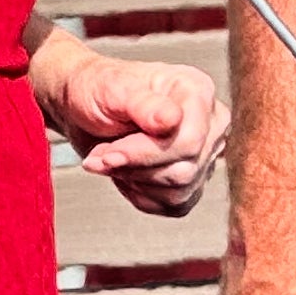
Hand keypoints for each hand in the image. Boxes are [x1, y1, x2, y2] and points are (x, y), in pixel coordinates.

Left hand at [39, 46, 227, 215]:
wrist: (85, 108)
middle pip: (185, 170)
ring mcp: (205, 152)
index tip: (110, 153)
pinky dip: (143, 195)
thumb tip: (171, 120)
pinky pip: (176, 205)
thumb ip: (144, 104)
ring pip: (180, 191)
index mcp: (197, 90)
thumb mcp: (112, 89)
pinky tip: (127, 173)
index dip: (145, 154)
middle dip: (135, 168)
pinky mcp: (194, 178)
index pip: (188, 142)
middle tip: (103, 155)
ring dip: (135, 181)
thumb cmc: (98, 90)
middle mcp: (210, 121)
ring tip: (112, 159)